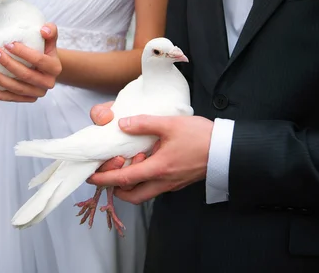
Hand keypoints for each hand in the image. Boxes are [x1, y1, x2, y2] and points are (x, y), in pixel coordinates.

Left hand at [0, 23, 61, 100]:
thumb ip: (50, 30)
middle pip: (26, 75)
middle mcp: (48, 83)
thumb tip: (43, 30)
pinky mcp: (28, 99)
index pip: (39, 60)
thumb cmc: (43, 49)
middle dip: (8, 64)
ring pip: (17, 88)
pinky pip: (12, 98)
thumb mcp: (49, 39)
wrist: (43, 66)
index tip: (7, 44)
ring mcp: (38, 93)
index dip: (23, 52)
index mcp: (55, 68)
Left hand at [88, 107, 212, 203]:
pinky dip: (144, 179)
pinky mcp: (178, 181)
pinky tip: (144, 162)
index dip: (105, 179)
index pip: (124, 180)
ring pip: (144, 192)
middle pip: (132, 196)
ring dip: (130, 184)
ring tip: (125, 164)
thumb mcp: (170, 124)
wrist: (227, 149)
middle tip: (109, 171)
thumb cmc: (201, 137)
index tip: (92, 176)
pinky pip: (155, 186)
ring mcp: (172, 184)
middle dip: (116, 188)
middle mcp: (163, 182)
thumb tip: (122, 124)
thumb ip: (144, 124)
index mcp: (158, 169)